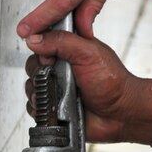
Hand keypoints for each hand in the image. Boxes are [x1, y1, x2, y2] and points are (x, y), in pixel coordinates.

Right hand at [25, 30, 139, 143]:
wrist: (120, 113)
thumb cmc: (113, 83)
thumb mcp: (89, 53)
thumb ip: (61, 41)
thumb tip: (34, 38)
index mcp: (69, 49)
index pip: (42, 40)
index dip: (40, 48)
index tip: (49, 58)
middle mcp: (61, 67)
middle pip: (33, 64)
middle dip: (39, 72)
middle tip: (56, 78)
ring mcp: (57, 86)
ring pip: (32, 85)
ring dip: (40, 92)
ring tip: (59, 95)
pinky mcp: (54, 106)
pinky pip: (35, 106)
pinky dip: (41, 108)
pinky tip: (56, 108)